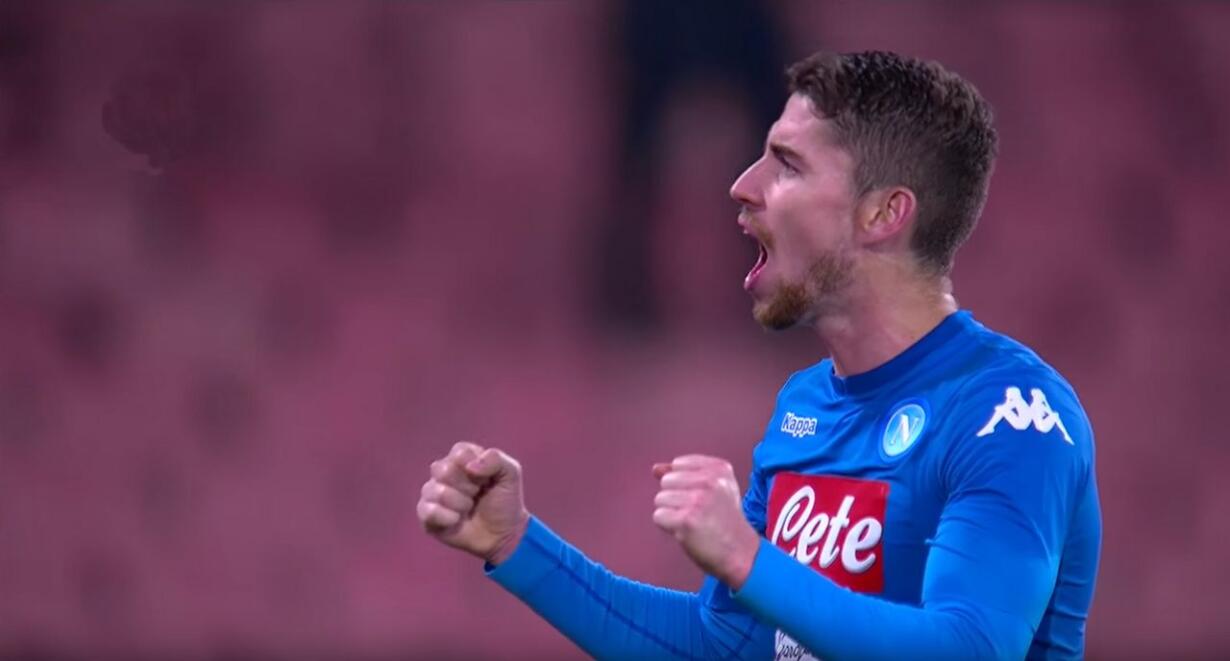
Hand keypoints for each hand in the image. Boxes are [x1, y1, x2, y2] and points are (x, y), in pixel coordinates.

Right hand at [417, 441, 529, 564]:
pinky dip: (447, 518)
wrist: (503, 533)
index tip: (486, 480)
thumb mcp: (511, 474)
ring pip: (435, 490)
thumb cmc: (505, 500)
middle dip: (467, 486)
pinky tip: (457, 520)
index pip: (459, 452)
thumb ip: (495, 459)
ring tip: (469, 508)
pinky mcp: (427, 514)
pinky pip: (427, 511)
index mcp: (462, 458)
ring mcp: (433, 493)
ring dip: (460, 503)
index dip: (475, 468)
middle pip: (443, 470)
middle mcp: (444, 472)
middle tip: (477, 494)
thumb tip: (469, 467)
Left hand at [652, 455, 760, 589]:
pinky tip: (686, 531)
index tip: (702, 498)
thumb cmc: (725, 520)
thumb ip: (684, 474)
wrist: (740, 552)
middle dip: (675, 498)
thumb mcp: (715, 488)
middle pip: (667, 481)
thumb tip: (655, 468)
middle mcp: (710, 481)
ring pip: (660, 499)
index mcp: (719, 468)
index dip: (683, 484)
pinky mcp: (687, 520)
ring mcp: (698, 500)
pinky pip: (659, 516)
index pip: (678, 464)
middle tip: (697, 512)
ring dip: (671, 513)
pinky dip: (668, 526)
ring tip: (692, 522)